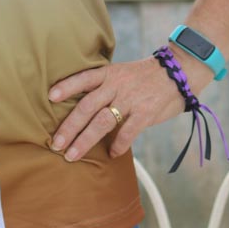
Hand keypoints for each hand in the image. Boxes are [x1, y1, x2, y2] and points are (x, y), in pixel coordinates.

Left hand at [47, 57, 186, 160]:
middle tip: (56, 144)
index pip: (83, 78)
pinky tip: (111, 154)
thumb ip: (105, 88)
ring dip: (85, 140)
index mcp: (109, 74)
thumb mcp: (122, 73)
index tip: (50, 97)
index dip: (67, 87)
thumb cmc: (145, 76)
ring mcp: (130, 100)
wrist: (178, 71)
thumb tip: (83, 108)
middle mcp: (116, 85)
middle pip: (87, 106)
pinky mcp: (145, 113)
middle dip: (69, 127)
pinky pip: (128, 132)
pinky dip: (118, 145)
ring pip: (102, 122)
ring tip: (72, 155)